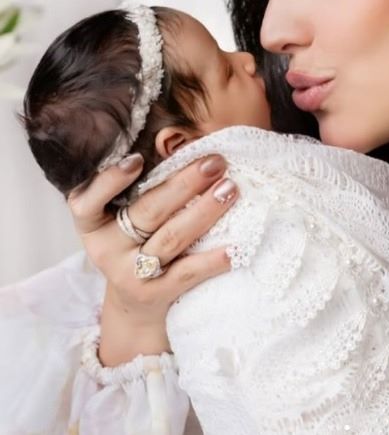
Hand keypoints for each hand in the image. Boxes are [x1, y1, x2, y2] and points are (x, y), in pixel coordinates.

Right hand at [68, 153, 237, 364]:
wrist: (135, 304)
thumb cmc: (136, 244)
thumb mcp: (126, 216)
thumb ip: (144, 188)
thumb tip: (190, 150)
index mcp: (92, 223)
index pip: (88, 200)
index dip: (110, 181)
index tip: (137, 160)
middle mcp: (105, 248)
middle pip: (148, 211)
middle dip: (185, 184)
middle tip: (215, 163)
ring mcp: (129, 274)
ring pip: (171, 238)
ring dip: (205, 211)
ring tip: (230, 190)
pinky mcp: (154, 294)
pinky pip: (187, 273)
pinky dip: (212, 259)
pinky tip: (234, 247)